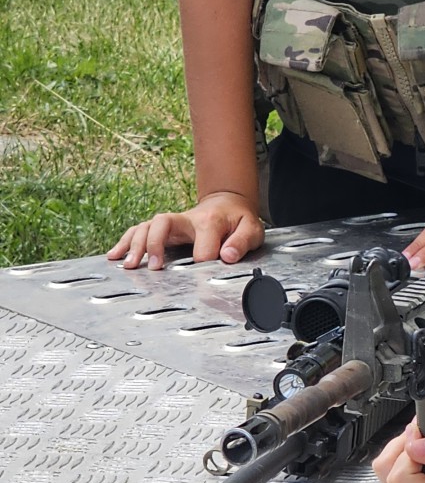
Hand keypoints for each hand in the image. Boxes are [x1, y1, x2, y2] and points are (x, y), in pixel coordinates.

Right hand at [106, 191, 263, 268]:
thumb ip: (242, 242)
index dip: (203, 261)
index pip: (204, 246)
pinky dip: (125, 242)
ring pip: (147, 227)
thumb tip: (227, 256)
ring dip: (136, 245)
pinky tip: (114, 256)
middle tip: (154, 268)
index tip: (203, 278)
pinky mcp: (162, 227)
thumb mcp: (252, 229)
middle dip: (155, 244)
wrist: (228, 204)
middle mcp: (186, 219)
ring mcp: (172, 223)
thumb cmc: (238, 220)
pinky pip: (139, 230)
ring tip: (129, 265)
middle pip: (162, 224)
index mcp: (211, 221)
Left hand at [372, 420, 424, 482]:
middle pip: (386, 476)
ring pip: (384, 477)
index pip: (400, 477)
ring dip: (401, 455)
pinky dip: (402, 464)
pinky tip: (423, 461)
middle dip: (402, 448)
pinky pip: (390, 481)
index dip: (409, 449)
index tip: (424, 435)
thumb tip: (416, 443)